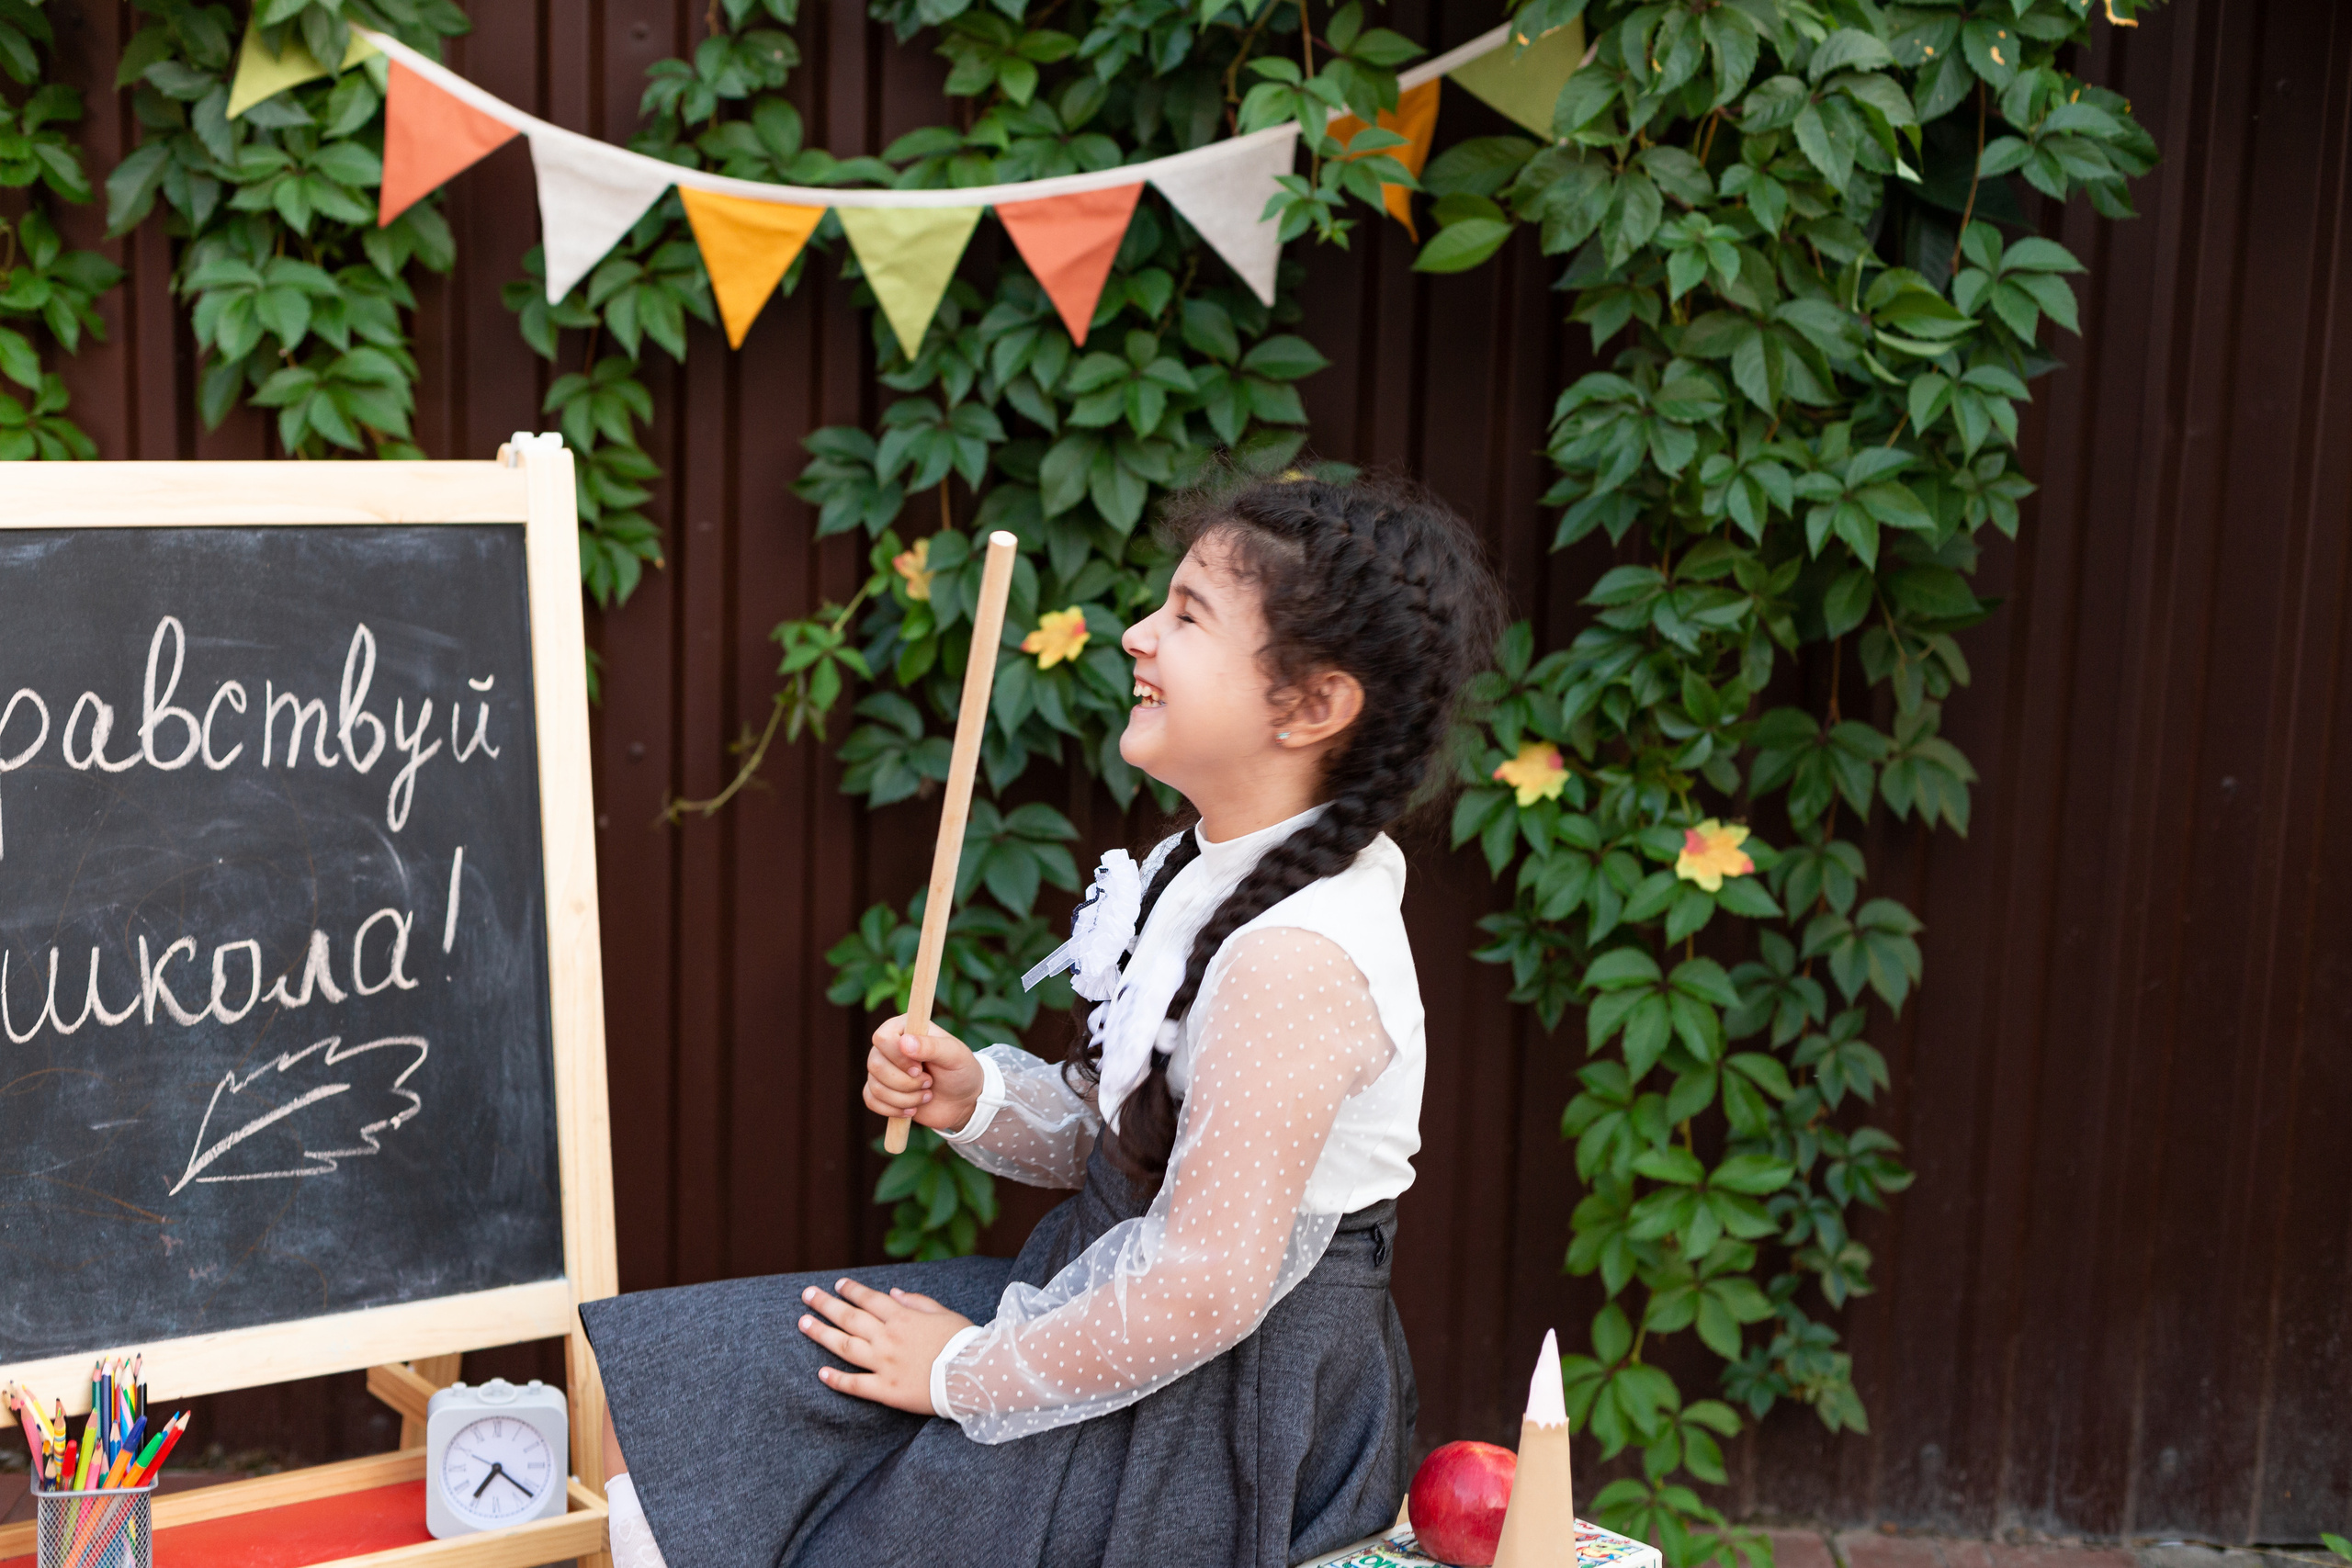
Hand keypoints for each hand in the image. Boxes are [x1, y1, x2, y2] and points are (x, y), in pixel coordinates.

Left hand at [799, 1278, 974, 1414]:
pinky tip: (821, 1373)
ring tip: (803, 1323)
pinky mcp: (887, 1390)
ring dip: (822, 1334)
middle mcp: (888, 1338)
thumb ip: (917, 1301)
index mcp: (903, 1317)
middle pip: (850, 1318)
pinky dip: (837, 1379)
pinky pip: (856, 1385)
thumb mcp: (944, 1312)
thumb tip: (893, 1292)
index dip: (851, 1290)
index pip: (870, 1299)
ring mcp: (885, 1364)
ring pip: (845, 1347)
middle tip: (806, 1295)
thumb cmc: (964, 1341)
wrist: (974, 1374)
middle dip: (825, 1304)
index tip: (837, 1285)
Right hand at [864, 1015, 986, 1133]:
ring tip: (927, 1095)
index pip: (882, 1038)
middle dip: (906, 1082)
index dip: (898, 1057)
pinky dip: (893, 1109)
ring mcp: (883, 1069)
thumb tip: (904, 1043)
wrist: (963, 1100)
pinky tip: (912, 1109)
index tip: (920, 1068)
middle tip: (928, 1082)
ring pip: (876, 1087)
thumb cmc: (961, 1071)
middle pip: (876, 1065)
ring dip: (905, 1098)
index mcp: (904, 1027)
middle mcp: (889, 1046)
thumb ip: (932, 1046)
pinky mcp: (881, 1090)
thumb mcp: (954, 1055)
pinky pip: (871, 1100)